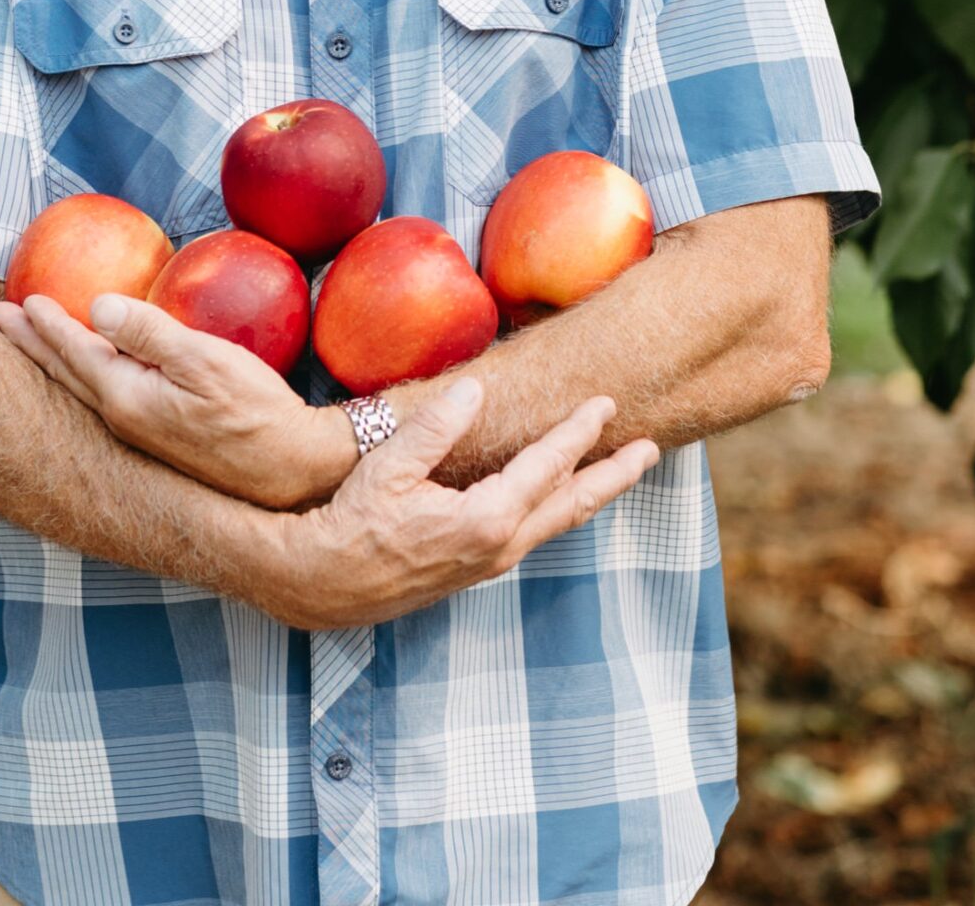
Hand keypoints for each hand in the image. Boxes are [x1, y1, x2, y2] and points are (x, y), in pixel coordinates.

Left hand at [0, 293, 354, 509]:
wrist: (289, 469)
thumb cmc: (255, 410)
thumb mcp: (205, 361)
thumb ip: (150, 333)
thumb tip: (96, 306)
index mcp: (127, 398)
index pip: (75, 351)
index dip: (47, 323)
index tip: (20, 298)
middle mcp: (122, 419)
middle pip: (64, 374)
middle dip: (30, 343)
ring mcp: (138, 434)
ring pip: (78, 388)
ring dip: (50, 360)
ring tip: (28, 341)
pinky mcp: (156, 437)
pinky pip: (99, 397)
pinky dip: (79, 376)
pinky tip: (87, 370)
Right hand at [266, 378, 659, 628]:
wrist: (321, 584)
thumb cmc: (349, 522)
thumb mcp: (388, 466)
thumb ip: (437, 426)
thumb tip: (477, 390)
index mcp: (485, 519)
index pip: (547, 466)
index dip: (579, 431)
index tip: (606, 403)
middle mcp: (499, 546)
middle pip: (572, 504)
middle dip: (615, 474)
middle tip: (652, 448)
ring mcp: (490, 562)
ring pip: (556, 523)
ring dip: (591, 493)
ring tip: (618, 470)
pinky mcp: (476, 568)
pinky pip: (534, 532)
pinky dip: (559, 507)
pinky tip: (558, 495)